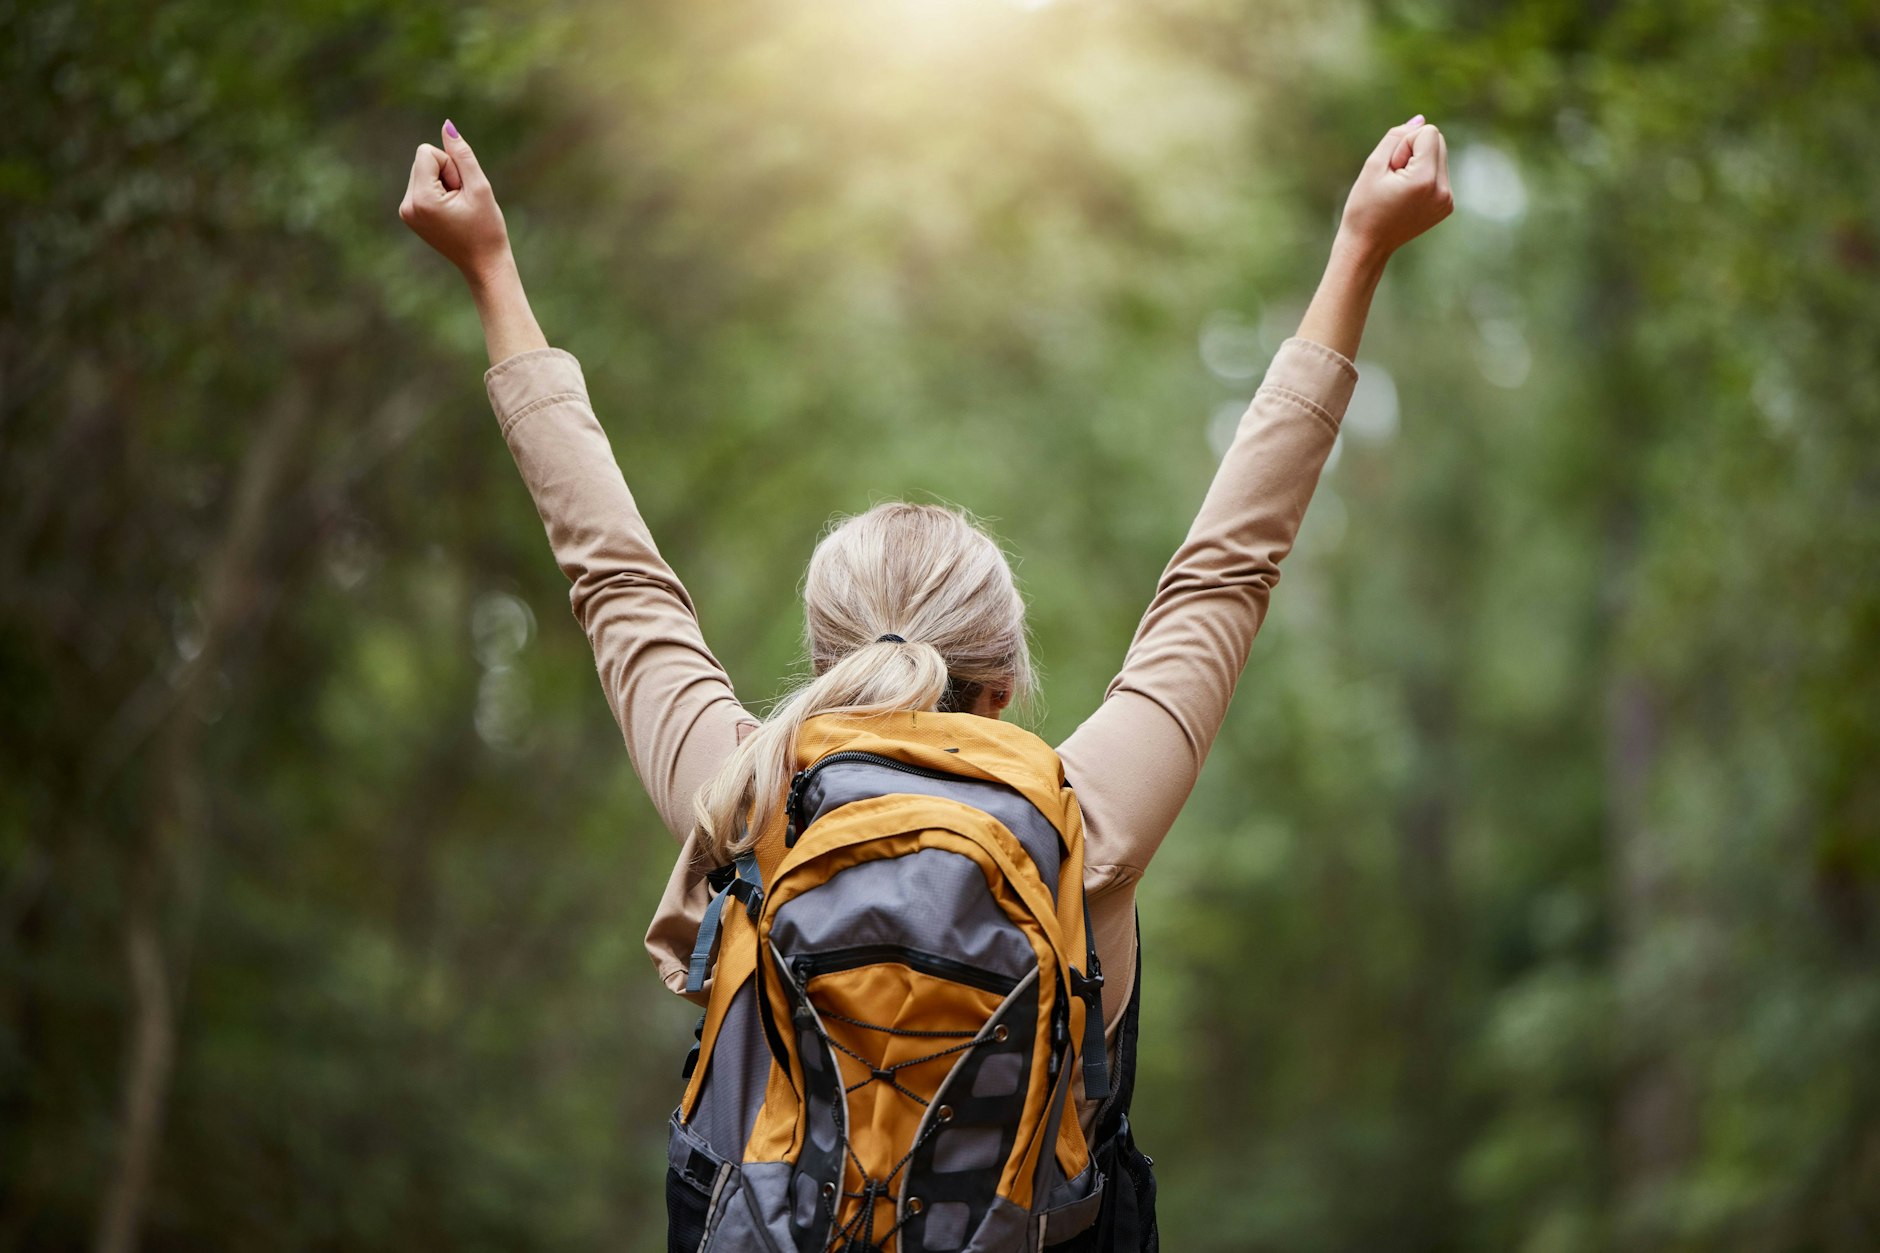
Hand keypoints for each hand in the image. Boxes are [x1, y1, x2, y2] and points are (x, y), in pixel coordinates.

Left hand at [398, 120, 510, 285]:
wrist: (484, 264)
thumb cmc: (487, 228)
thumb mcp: (480, 187)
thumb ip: (462, 154)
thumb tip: (446, 125)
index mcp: (421, 199)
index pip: (426, 152)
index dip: (450, 166)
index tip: (462, 191)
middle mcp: (406, 205)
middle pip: (422, 160)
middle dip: (446, 174)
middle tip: (462, 202)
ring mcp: (406, 211)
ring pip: (423, 171)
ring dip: (443, 183)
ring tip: (458, 208)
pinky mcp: (409, 214)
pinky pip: (422, 184)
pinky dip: (438, 191)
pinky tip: (451, 212)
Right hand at [1336, 114, 1453, 265]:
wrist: (1367, 246)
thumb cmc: (1363, 207)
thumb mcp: (1373, 165)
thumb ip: (1396, 136)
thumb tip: (1420, 119)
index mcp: (1425, 180)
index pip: (1428, 132)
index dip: (1404, 144)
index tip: (1391, 169)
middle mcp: (1443, 190)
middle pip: (1438, 141)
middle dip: (1414, 150)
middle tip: (1394, 177)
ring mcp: (1447, 200)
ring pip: (1439, 155)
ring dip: (1418, 163)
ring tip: (1400, 188)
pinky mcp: (1447, 205)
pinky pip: (1439, 173)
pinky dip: (1423, 176)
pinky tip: (1407, 196)